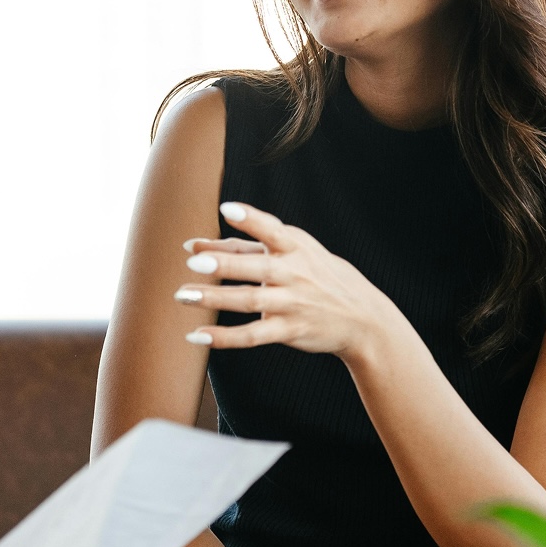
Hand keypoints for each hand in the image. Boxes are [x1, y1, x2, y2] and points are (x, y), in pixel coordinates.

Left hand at [176, 201, 395, 361]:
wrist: (362, 317)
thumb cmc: (317, 276)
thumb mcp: (293, 252)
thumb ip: (244, 247)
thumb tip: (194, 246)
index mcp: (295, 247)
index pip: (272, 230)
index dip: (251, 219)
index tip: (226, 209)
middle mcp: (293, 273)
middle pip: (255, 267)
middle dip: (224, 264)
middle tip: (194, 262)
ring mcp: (291, 303)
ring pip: (248, 301)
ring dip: (214, 299)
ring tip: (183, 295)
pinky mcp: (288, 330)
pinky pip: (252, 336)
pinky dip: (224, 337)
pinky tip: (196, 336)